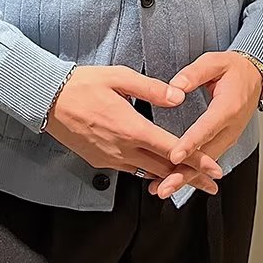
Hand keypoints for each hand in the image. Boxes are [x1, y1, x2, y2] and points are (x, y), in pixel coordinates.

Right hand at [44, 65, 223, 191]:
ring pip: (147, 173)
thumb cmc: (83, 84)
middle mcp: (122, 149)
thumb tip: (178, 96)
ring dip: (170, 177)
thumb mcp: (119, 77)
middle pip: (164, 169)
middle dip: (191, 178)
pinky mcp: (99, 161)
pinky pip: (129, 170)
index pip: (172, 150)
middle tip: (212, 185)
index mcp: (131, 129)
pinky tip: (156, 171)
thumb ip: (151, 89)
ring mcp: (110, 159)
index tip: (215, 171)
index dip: (197, 161)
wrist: (47, 99)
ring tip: (189, 182)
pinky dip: (147, 173)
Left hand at [147, 52, 262, 197]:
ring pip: (206, 163)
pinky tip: (175, 181)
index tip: (174, 155)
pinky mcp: (224, 141)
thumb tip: (175, 86)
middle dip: (184, 173)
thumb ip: (194, 73)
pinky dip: (192, 173)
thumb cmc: (234, 69)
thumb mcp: (214, 62)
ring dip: (186, 178)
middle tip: (164, 186)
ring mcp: (229, 137)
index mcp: (228, 107)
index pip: (207, 128)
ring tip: (163, 189)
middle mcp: (230, 128)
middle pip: (206, 155)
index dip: (191, 143)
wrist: (254, 76)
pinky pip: (208, 160)